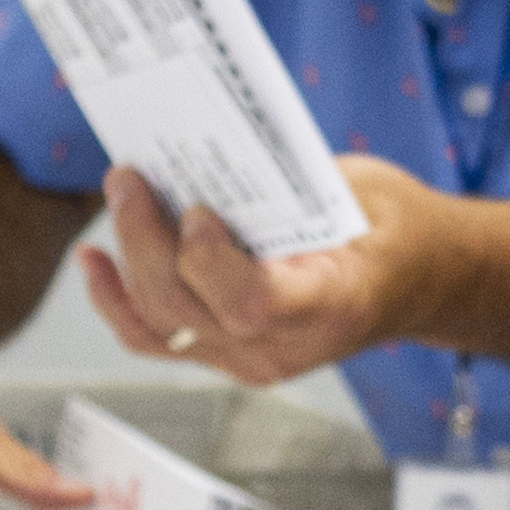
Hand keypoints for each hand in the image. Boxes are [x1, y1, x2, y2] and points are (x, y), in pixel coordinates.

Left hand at [69, 158, 468, 388]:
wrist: (415, 279)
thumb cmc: (391, 228)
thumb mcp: (360, 193)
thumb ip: (289, 188)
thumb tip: (208, 151)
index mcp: (331, 307)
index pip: (250, 304)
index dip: (209, 261)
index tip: (196, 208)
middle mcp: (283, 348)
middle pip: (186, 309)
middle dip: (145, 240)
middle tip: (129, 178)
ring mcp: (248, 358)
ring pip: (160, 323)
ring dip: (127, 257)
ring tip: (121, 194)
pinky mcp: (222, 351)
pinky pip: (155, 338)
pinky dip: (115, 300)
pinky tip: (94, 260)